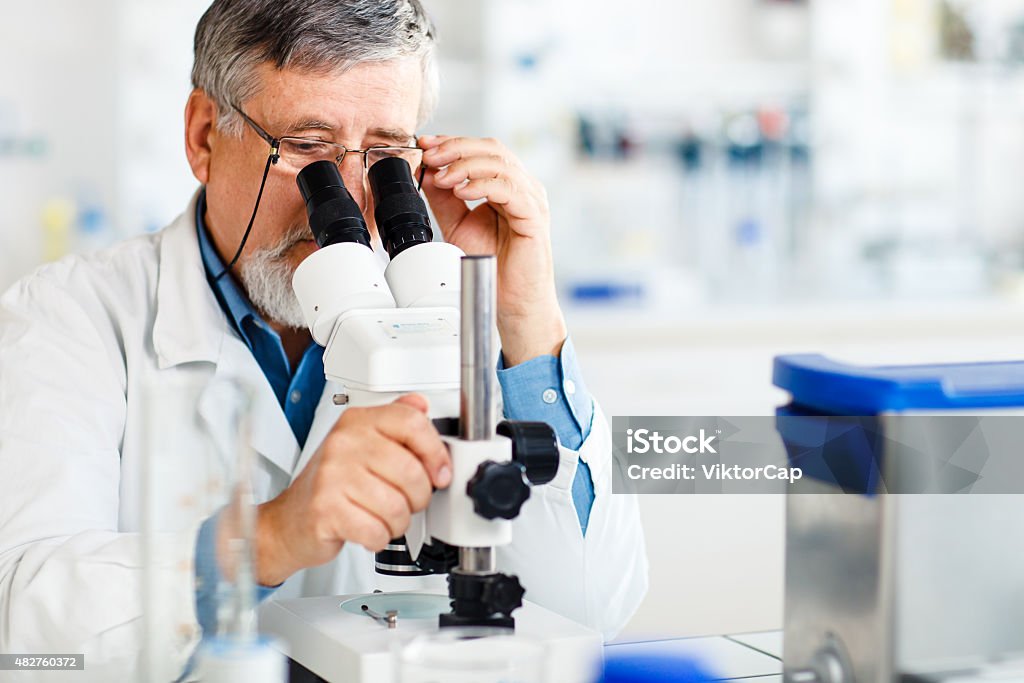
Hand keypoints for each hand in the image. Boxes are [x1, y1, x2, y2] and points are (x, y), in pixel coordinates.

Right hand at [245, 394, 451, 585]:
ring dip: (398, 521)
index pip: (412, 423)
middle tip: (406, 501)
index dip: (435, 452)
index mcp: (357, 422)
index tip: (439, 472)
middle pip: (411, 471)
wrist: (289, 520)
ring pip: (397, 506)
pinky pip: (377, 530)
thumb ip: (394, 423)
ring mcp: (332, 475)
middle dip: (418, 497)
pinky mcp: (326, 509)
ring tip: (383, 516)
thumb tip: (421, 404)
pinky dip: (380, 537)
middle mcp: (343, 443)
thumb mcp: (362, 445)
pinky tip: (368, 529)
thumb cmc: (331, 485)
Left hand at [419, 135, 566, 365]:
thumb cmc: (495, 266)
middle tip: (430, 156)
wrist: (512, 301)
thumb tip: (426, 173)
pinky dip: (482, 184)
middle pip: (492, 149)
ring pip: (500, 164)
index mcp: (507, 185)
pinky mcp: (534, 216)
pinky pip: (509, 189)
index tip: (425, 145)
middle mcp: (522, 187)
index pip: (482, 150)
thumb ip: (444, 200)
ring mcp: (531, 200)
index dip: (453, 142)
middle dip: (456, 148)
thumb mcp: (458, 226)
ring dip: (465, 165)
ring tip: (442, 177)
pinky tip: (462, 191)